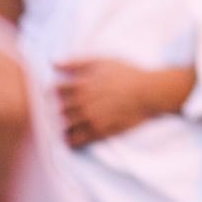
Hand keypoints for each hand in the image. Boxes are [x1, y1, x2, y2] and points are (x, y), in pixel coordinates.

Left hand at [54, 59, 192, 147]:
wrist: (148, 92)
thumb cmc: (127, 74)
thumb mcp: (102, 61)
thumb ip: (76, 62)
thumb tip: (53, 63)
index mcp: (81, 84)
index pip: (55, 90)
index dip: (58, 90)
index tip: (63, 92)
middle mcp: (82, 103)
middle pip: (59, 108)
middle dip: (62, 107)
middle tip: (70, 106)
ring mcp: (90, 118)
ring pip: (65, 125)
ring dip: (66, 123)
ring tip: (73, 121)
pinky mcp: (99, 131)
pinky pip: (76, 140)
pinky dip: (71, 140)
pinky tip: (73, 136)